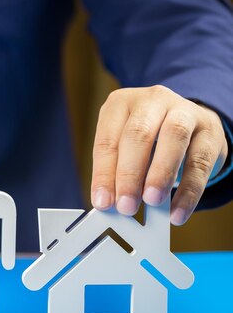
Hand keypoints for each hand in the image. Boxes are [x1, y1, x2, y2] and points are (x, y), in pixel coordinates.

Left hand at [91, 85, 227, 224]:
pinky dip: (188, 191)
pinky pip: (199, 161)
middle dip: (130, 174)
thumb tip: (108, 203)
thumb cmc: (147, 139)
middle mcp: (152, 100)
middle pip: (139, 134)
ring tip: (151, 201)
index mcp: (121, 103)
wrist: (188, 124)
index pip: (107, 140)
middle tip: (126, 205)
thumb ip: (115, 171)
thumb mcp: (124, 148)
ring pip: (174, 137)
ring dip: (160, 174)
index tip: (102, 202)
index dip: (104, 173)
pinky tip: (177, 211)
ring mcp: (184, 111)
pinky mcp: (210, 130)